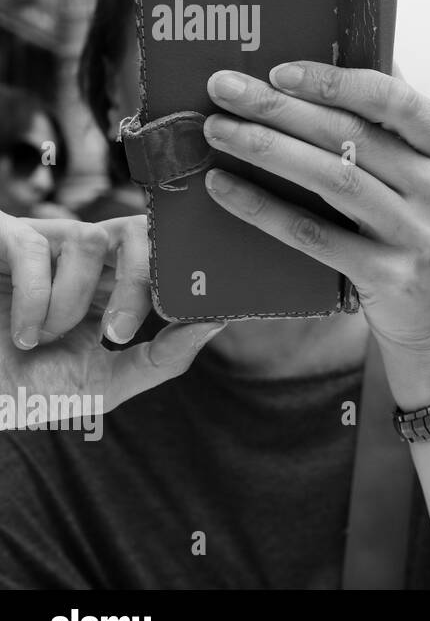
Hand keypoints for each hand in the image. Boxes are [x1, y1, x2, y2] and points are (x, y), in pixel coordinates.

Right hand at [0, 213, 226, 425]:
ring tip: (40, 340)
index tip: (194, 308)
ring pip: (92, 240)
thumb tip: (215, 323)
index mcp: (115, 287)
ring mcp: (43, 246)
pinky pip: (37, 248)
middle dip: (142, 280)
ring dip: (72, 301)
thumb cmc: (23, 388)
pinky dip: (35, 299)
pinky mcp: (3, 240)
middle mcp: (85, 261)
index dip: (182, 272)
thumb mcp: (103, 384)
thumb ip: (162, 359)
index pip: (165, 254)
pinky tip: (20, 335)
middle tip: (117, 332)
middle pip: (141, 232)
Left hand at [201, 63, 429, 408]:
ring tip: (217, 130)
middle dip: (279, 107)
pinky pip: (314, 236)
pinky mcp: (388, 275)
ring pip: (332, 181)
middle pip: (350, 137)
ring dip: (267, 150)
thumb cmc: (418, 224)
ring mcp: (417, 233)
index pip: (393, 100)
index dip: (334, 80)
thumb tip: (346, 51)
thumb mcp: (426, 170)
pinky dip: (264, 209)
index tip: (277, 68)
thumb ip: (393, 120)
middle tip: (222, 88)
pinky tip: (224, 188)